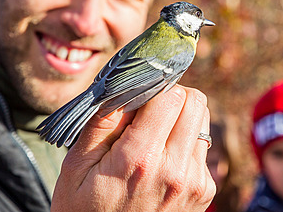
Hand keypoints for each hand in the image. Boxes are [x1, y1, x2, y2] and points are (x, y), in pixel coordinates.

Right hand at [50, 85, 215, 210]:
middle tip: (147, 110)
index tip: (138, 93)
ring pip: (202, 120)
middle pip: (195, 101)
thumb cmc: (84, 210)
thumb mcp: (77, 165)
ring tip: (153, 135)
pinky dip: (186, 141)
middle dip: (172, 95)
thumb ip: (103, 120)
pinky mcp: (205, 191)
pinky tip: (161, 159)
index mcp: (140, 159)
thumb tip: (128, 83)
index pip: (171, 96)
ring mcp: (195, 182)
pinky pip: (203, 146)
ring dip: (181, 117)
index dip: (154, 85)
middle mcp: (176, 170)